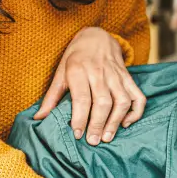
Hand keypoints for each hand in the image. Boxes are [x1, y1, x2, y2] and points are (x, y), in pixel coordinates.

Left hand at [36, 27, 145, 144]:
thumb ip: (51, 97)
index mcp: (78, 69)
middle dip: (98, 124)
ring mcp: (116, 74)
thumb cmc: (75, 57)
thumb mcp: (60, 72)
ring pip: (121, 100)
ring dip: (115, 121)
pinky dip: (135, 112)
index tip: (77, 134)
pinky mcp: (128, 77)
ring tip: (107, 137)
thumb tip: (38, 118)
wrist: (96, 36)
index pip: (81, 98)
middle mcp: (99, 72)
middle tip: (93, 141)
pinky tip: (126, 123)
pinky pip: (138, 96)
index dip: (80, 118)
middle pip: (102, 102)